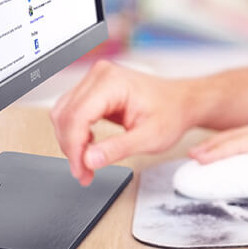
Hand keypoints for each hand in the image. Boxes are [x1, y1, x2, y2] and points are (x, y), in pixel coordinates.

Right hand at [50, 59, 196, 184]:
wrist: (182, 102)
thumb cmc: (172, 113)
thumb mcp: (149, 137)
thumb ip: (117, 149)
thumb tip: (89, 159)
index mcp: (112, 82)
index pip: (77, 117)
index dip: (74, 148)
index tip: (81, 171)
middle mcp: (100, 76)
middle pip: (66, 116)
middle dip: (72, 148)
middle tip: (84, 172)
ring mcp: (95, 81)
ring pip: (64, 114)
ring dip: (71, 142)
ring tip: (87, 164)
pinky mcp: (94, 90)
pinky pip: (72, 112)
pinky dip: (76, 134)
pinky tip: (89, 149)